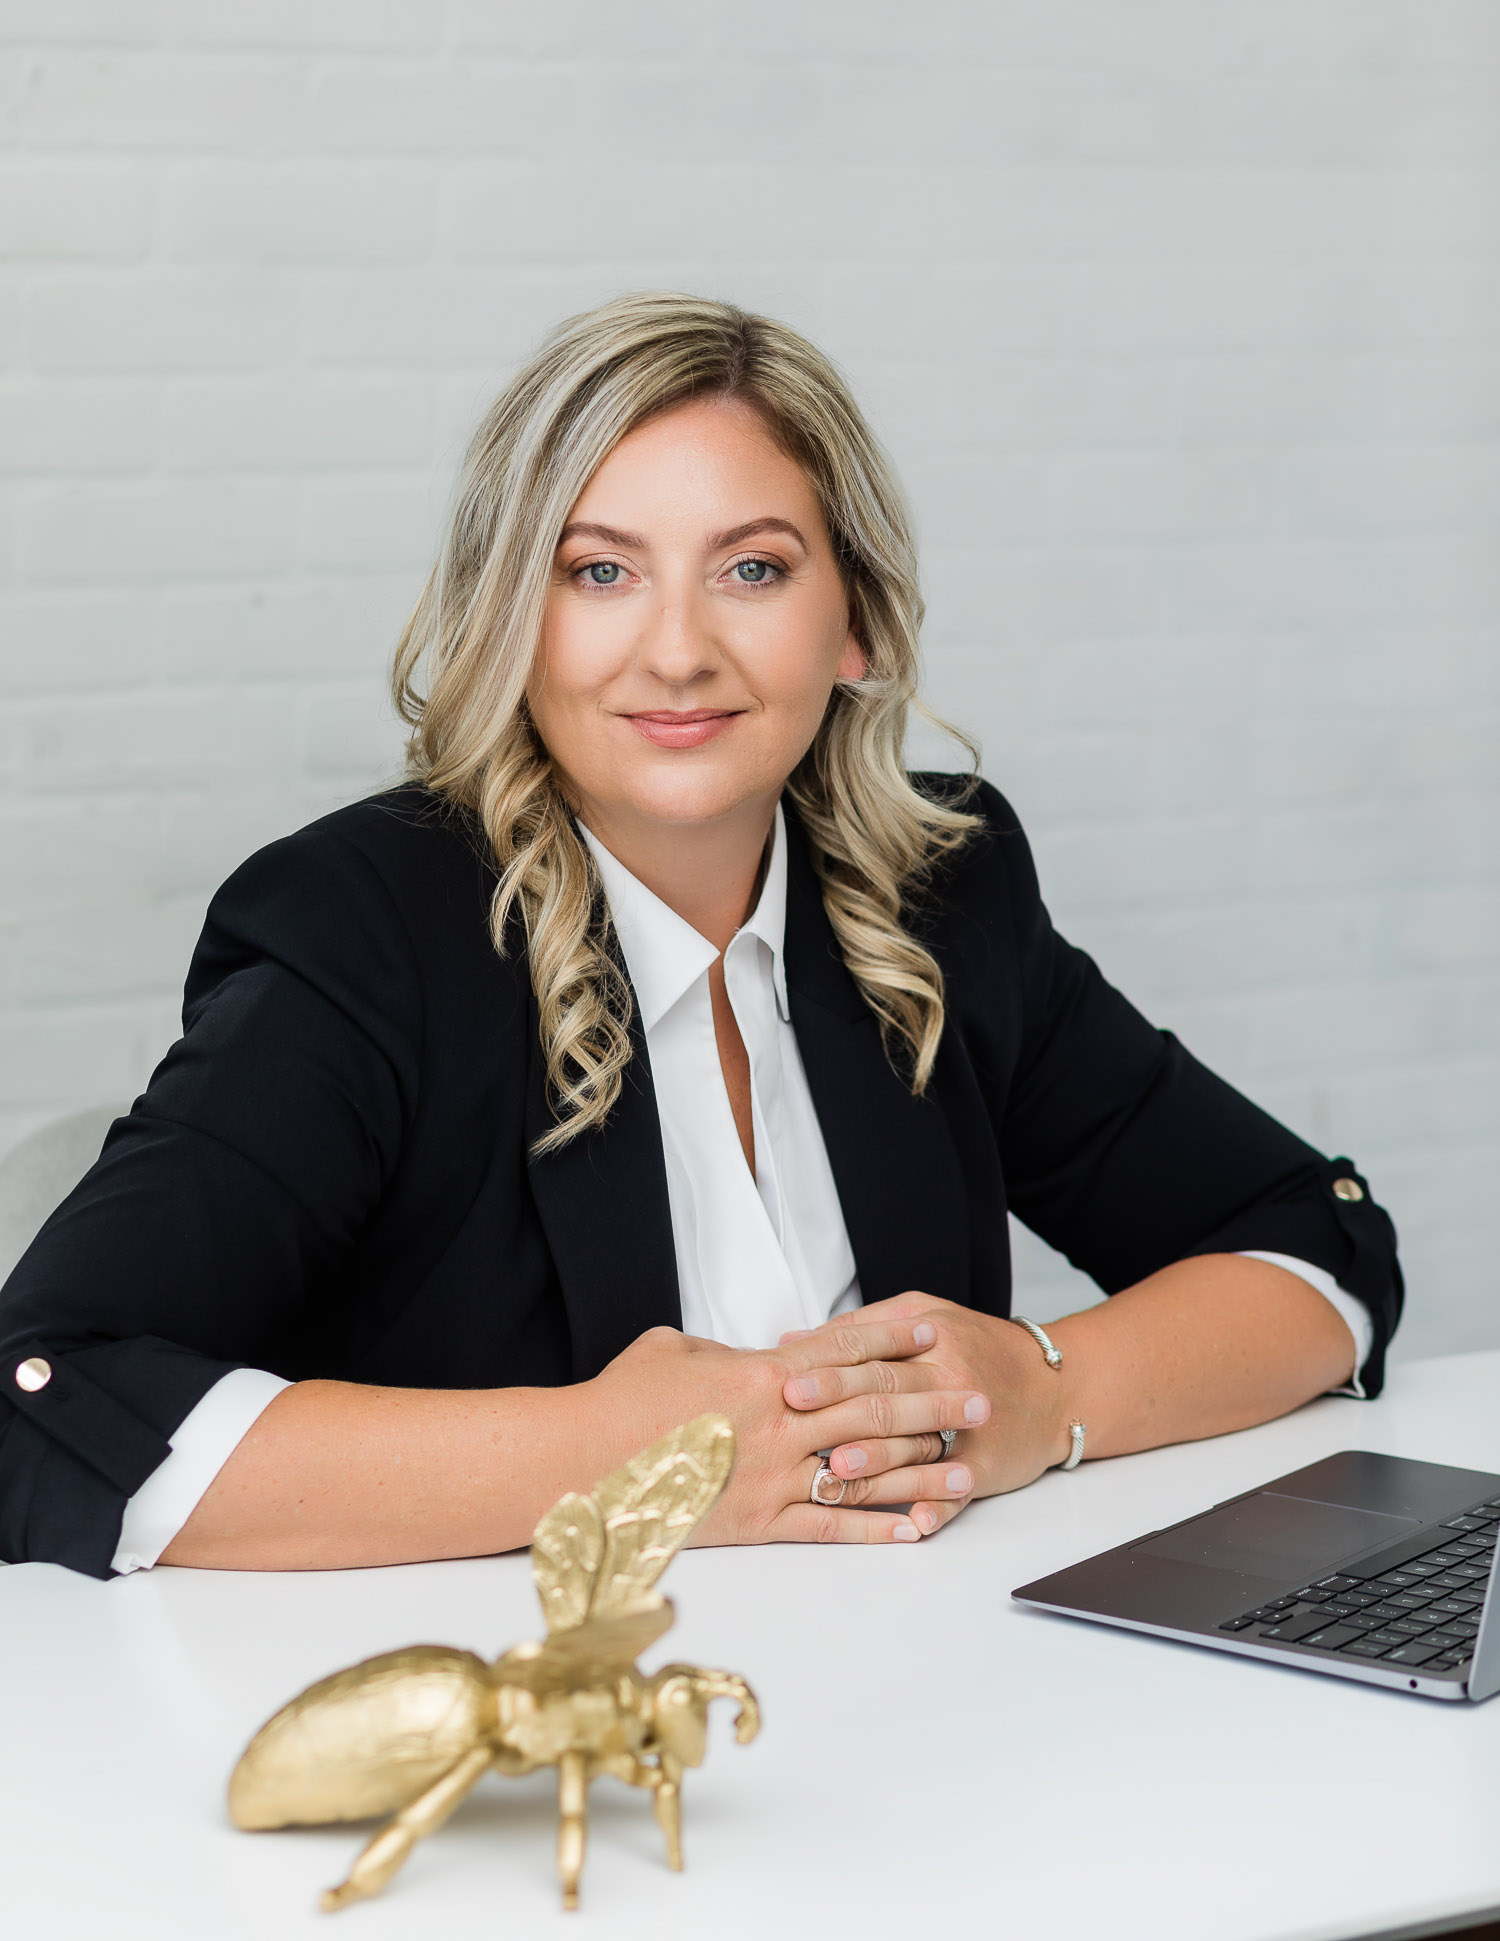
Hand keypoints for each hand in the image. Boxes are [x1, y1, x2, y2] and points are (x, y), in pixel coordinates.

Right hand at [583, 1320, 991, 1545]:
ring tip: (969, 1469)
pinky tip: (916, 1529)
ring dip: (924, 1471)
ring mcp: (773, 1476)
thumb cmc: (618, 1402)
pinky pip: (833, 1526)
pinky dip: (877, 1529)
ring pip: (866, 1471)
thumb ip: (720, 1351)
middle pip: (874, 1410)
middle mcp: (780, 1424)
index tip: (934, 1333)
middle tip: (980, 1398)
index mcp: (762, 1373)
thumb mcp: (672, 1350)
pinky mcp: (760, 1523)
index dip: (894, 1340)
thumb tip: (740, 1356)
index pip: (845, 1351)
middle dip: (932, 1403)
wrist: (581, 1463)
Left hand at [779, 1295, 1072, 1536]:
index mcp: (930, 1339)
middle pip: (890, 1396)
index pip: (873, 1355)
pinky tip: (916, 1520)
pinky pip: (960, 1489)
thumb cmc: (980, 1347)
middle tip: (801, 1422)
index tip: (791, 1384)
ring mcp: (969, 1427)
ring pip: (917, 1446)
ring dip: (880, 1461)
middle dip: (843, 1410)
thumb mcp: (926, 1315)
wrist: (1056, 1385)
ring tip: (841, 1472)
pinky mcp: (987, 1465)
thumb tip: (792, 1344)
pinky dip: (940, 1505)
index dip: (830, 1370)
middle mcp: (949, 1379)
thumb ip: (861, 1327)